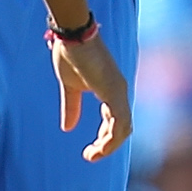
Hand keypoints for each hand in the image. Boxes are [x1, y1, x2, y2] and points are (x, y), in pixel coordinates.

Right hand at [53, 30, 133, 160]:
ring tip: (93, 155)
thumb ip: (72, 107)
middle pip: (122, 128)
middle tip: (90, 156)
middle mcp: (119, 92)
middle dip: (108, 146)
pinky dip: (113, 137)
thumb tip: (68, 128)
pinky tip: (102, 146)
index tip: (90, 151)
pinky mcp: (113, 90)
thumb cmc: (71, 55)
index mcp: (111, 91)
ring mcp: (119, 91)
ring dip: (109, 146)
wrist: (72, 35)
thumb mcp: (70, 87)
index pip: (116, 122)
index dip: (105, 139)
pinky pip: (120, 121)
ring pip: (123, 128)